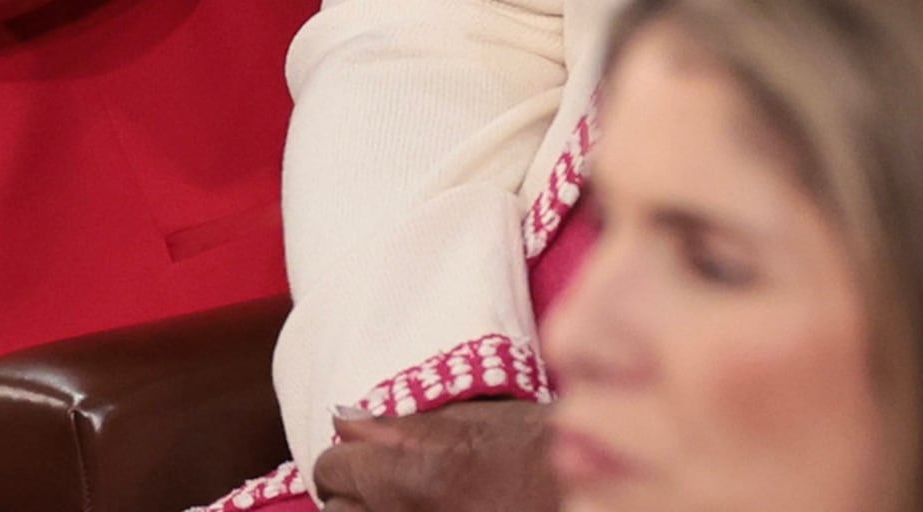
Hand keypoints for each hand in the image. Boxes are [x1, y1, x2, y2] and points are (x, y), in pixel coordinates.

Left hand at [311, 402, 557, 511]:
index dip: (347, 460)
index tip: (363, 460)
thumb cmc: (539, 449)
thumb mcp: (471, 420)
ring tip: (408, 504)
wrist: (592, 494)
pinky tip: (435, 510)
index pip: (331, 468)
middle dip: (354, 497)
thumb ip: (399, 426)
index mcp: (406, 475)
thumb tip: (345, 422)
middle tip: (383, 489)